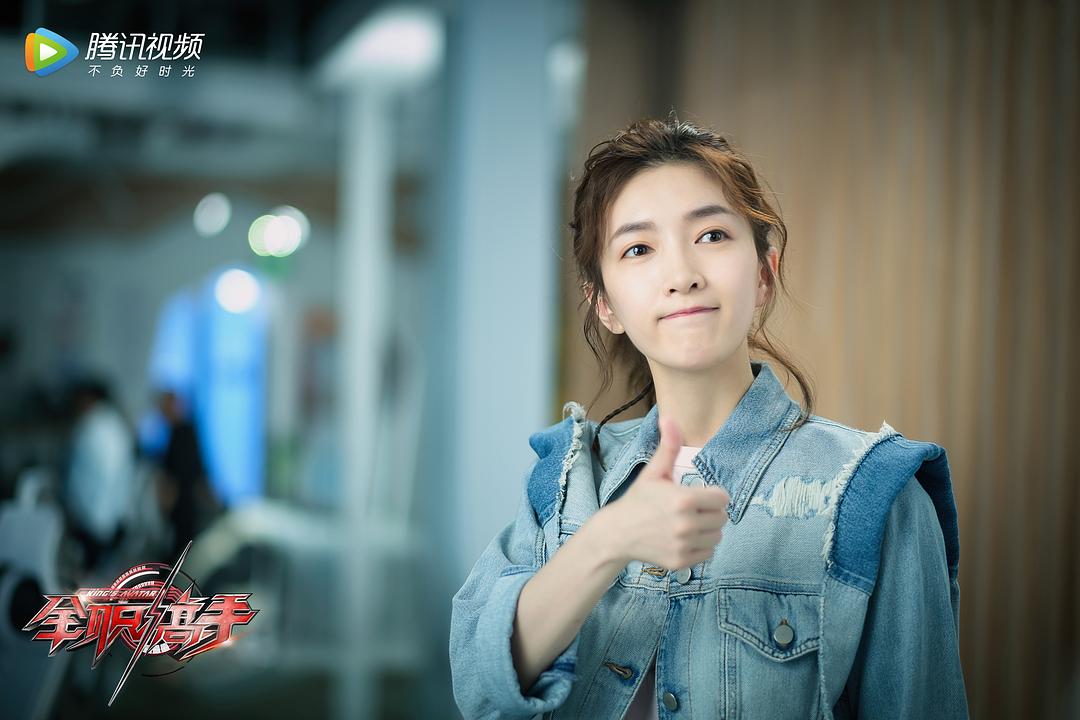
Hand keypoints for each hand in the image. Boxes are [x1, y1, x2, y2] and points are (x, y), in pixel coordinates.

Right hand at [595, 414, 729, 568]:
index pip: (722, 498)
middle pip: (722, 518)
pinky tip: (683, 538)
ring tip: (688, 523)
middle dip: (710, 511)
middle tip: (691, 509)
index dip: (712, 494)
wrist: (618, 533)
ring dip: (707, 529)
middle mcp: (686, 524)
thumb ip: (669, 446)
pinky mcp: (681, 561)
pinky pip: (708, 553)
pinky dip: (700, 546)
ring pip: (717, 536)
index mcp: (684, 499)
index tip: (698, 494)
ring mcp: (684, 545)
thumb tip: (670, 417)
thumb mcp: (654, 471)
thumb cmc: (639, 499)